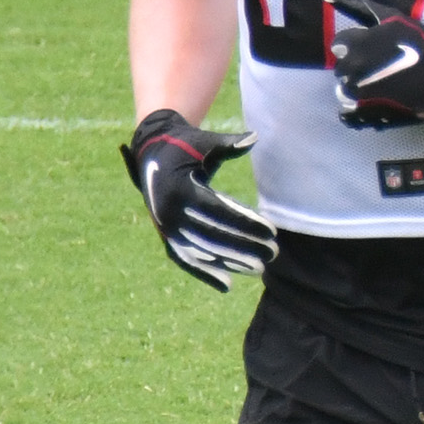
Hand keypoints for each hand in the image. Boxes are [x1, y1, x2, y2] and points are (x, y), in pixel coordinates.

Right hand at [123, 108, 278, 290]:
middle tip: (272, 253)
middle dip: (243, 246)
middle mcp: (168, 213)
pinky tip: (227, 285)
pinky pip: (185, 258)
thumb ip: (227, 144)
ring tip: (258, 269)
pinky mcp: (165, 236)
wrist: (151, 154)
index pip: (218, 211)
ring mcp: (165, 228)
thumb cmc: (185, 145)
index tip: (271, 232)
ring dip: (229, 262)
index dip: (245, 222)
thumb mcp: (203, 142)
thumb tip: (253, 138)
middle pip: (211, 235)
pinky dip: (204, 272)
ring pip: (200, 251)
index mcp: (178, 189)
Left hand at [333, 4, 423, 128]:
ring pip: (344, 90)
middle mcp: (350, 70)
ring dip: (357, 86)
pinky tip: (376, 100)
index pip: (339, 45)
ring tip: (381, 84)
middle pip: (341, 68)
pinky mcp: (364, 115)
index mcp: (353, 46)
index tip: (375, 47)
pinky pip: (347, 113)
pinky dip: (358, 107)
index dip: (356, 44)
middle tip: (382, 65)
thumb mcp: (390, 16)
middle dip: (356, 65)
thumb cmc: (419, 41)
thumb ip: (355, 5)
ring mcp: (357, 95)